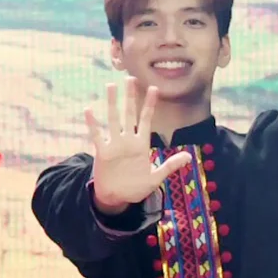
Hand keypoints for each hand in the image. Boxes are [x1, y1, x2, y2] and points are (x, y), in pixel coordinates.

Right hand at [84, 82, 192, 214]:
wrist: (117, 198)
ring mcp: (115, 145)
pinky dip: (93, 124)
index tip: (154, 88)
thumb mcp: (155, 178)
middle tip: (130, 78)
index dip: (149, 104)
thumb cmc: (136, 188)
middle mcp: (128, 141)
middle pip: (129, 114)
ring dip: (112, 103)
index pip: (146, 120)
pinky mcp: (103, 153)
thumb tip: (188, 156)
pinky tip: (88, 110)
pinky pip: (97, 136)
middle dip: (130, 97)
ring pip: (113, 119)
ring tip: (111, 86)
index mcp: (141, 145)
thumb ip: (170, 165)